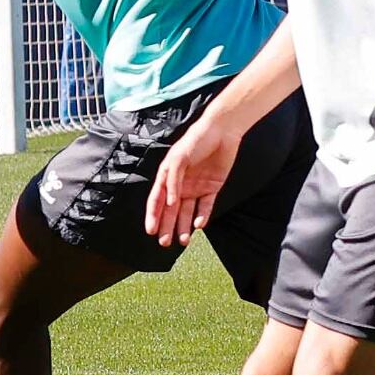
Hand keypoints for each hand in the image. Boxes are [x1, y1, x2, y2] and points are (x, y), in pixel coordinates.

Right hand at [144, 115, 239, 245]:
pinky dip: (202, 216)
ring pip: (187, 212)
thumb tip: (170, 203)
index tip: (151, 231)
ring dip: (183, 226)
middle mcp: (180, 184)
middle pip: (171, 210)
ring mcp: (196, 187)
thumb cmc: (196, 140)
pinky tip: (199, 225)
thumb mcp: (179, 158)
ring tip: (183, 241)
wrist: (222, 131)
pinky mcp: (212, 187)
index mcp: (167, 176)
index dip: (153, 216)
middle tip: (165, 243)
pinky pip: (206, 206)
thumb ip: (173, 180)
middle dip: (167, 226)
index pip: (157, 200)